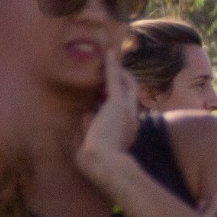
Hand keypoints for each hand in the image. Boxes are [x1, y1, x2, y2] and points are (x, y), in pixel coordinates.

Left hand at [76, 57, 141, 196]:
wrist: (104, 163)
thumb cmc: (95, 162)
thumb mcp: (92, 144)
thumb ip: (89, 129)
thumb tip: (85, 114)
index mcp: (127, 130)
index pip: (125, 110)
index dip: (115, 99)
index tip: (102, 93)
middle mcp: (131, 118)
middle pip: (131, 93)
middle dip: (124, 82)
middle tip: (114, 71)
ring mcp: (126, 110)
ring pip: (127, 84)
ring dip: (118, 72)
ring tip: (109, 59)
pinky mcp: (116, 104)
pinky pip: (114, 80)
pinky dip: (111, 66)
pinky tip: (108, 53)